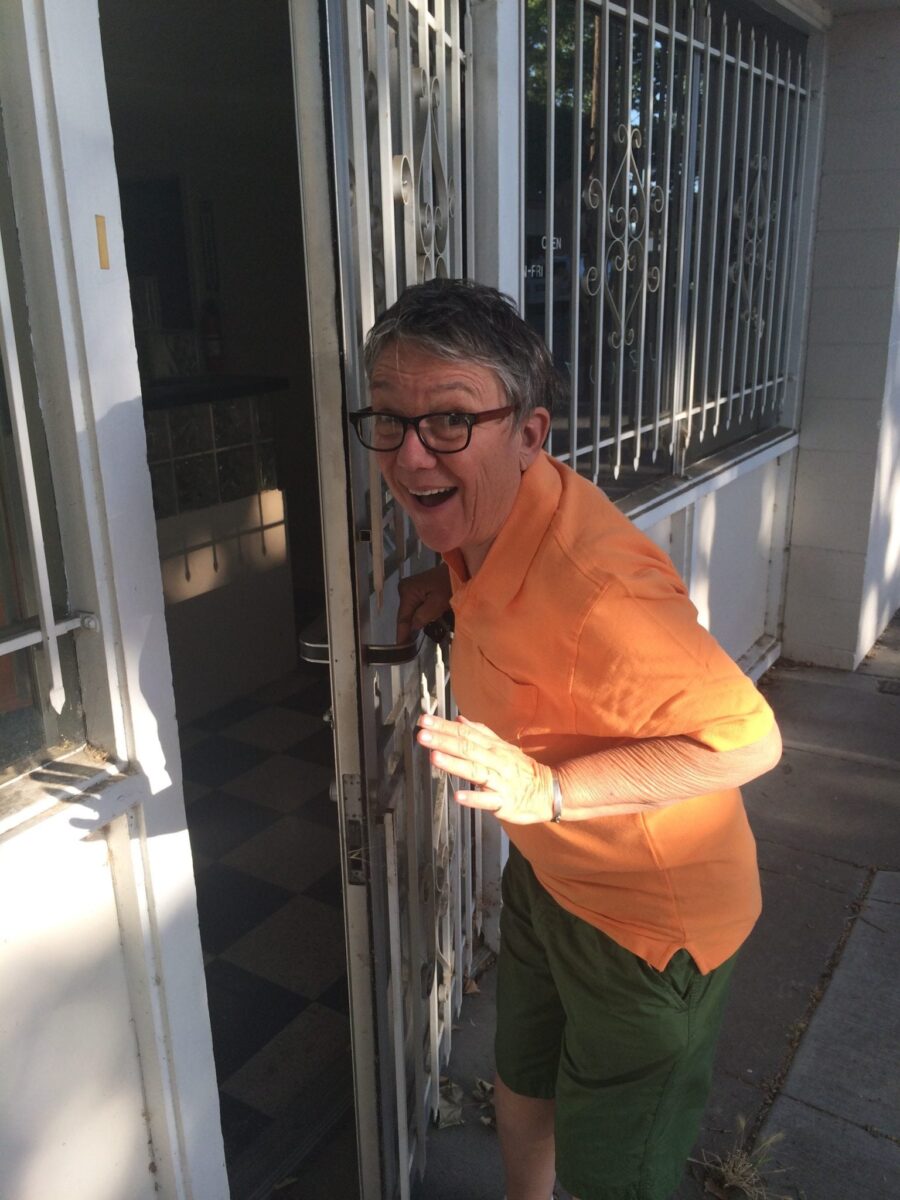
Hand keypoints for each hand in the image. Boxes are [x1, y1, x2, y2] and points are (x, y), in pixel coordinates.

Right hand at [397, 562, 452, 641]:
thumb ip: (423, 616)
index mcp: (408, 591)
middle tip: (411, 646)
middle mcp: (404, 589)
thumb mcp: (439, 602)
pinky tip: (423, 624)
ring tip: (415, 639)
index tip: (400, 648)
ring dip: (415, 623)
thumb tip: (412, 627)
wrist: (459, 568)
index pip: (403, 617)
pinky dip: (419, 615)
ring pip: (410, 612)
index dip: (402, 634)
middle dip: (409, 629)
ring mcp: (409, 589)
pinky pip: (415, 607)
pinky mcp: (416, 590)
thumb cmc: (450, 583)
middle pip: (405, 615)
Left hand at [416, 713, 553, 823]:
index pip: (465, 733)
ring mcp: (499, 781)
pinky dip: (474, 797)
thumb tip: (458, 719)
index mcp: (492, 747)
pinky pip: (488, 800)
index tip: (424, 721)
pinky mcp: (504, 802)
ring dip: (454, 764)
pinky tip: (458, 796)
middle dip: (443, 741)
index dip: (444, 727)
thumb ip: (480, 732)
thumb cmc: (520, 769)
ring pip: (475, 771)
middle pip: (467, 748)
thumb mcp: (501, 746)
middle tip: (422, 734)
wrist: (548, 791)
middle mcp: (495, 761)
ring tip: (435, 757)